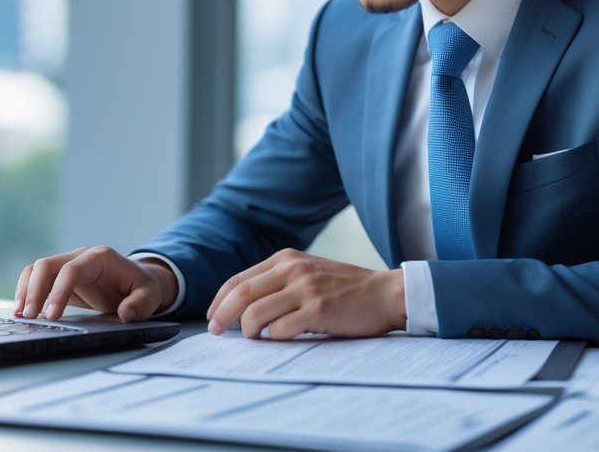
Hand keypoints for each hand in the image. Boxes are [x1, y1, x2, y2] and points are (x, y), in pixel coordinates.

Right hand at [13, 246, 176, 322]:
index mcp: (101, 257)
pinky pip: (37, 278)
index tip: (52, 315)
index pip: (72, 269)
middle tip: (29, 317)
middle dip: (34, 291)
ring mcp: (68, 264)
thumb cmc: (142, 288)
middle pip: (48, 265)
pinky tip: (22, 311)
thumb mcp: (150, 296)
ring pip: (37, 269)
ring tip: (20, 315)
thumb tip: (126, 314)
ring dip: (25, 290)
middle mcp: (81, 256)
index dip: (59, 291)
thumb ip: (141, 304)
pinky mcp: (60, 276)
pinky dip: (26, 291)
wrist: (137, 282)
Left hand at [206, 249, 405, 339]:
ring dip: (247, 331)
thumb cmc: (347, 288)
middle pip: (241, 294)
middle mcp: (293, 269)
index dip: (219, 300)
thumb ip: (281, 281)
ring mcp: (306, 289)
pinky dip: (273, 338)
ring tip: (253, 339)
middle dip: (221, 315)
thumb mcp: (309, 272)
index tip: (212, 316)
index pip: (239, 279)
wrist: (386, 293)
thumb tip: (244, 306)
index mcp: (287, 258)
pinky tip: (279, 340)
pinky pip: (280, 329)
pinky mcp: (318, 310)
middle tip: (216, 332)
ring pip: (255, 313)